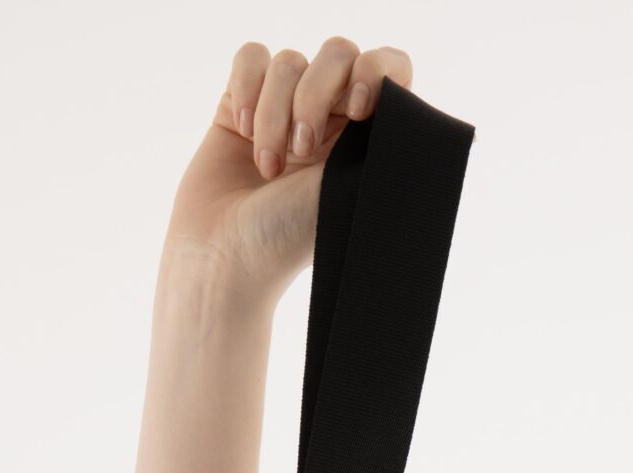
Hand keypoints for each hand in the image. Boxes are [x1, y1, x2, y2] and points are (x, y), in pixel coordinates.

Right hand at [162, 36, 415, 307]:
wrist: (225, 259)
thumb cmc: (289, 241)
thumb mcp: (350, 190)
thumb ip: (379, 138)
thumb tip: (407, 100)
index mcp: (367, 139)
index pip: (389, 69)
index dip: (376, 71)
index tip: (360, 109)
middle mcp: (331, 120)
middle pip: (337, 54)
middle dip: (315, 95)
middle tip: (303, 150)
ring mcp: (285, 109)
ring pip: (289, 62)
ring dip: (274, 114)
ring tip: (267, 168)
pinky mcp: (241, 103)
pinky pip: (251, 58)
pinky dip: (246, 89)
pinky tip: (241, 131)